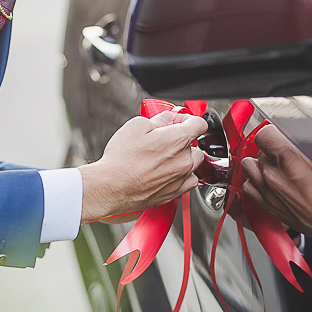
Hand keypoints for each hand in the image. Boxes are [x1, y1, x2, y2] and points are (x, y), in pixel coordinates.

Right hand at [78, 111, 206, 222]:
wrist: (111, 187)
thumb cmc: (121, 160)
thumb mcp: (136, 126)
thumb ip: (159, 119)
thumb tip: (167, 118)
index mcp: (178, 139)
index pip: (199, 124)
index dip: (188, 119)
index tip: (179, 121)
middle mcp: (184, 160)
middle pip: (196, 145)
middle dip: (184, 140)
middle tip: (165, 140)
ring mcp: (181, 178)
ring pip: (193, 164)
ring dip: (183, 158)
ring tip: (163, 157)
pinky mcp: (175, 193)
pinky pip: (189, 181)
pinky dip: (182, 176)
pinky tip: (167, 172)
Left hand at [240, 124, 311, 269]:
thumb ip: (290, 150)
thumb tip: (277, 141)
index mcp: (288, 160)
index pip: (263, 134)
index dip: (268, 134)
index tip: (271, 136)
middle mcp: (272, 175)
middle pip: (257, 151)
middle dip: (267, 152)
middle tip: (279, 158)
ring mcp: (266, 190)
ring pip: (248, 166)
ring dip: (258, 166)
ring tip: (271, 170)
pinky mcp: (264, 204)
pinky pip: (248, 186)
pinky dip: (254, 183)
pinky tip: (265, 184)